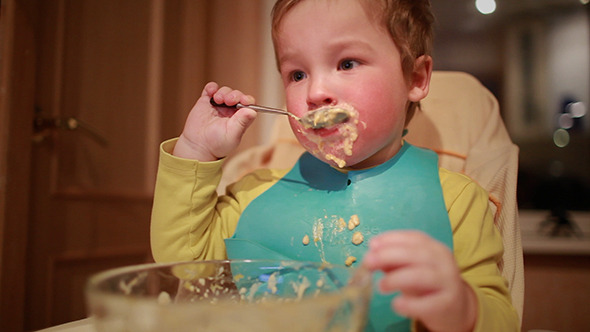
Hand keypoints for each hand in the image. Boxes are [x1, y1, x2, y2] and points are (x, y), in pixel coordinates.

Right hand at [173, 82, 256, 160]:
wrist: (198, 146)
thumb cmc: (217, 144)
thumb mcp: (232, 135)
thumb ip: (242, 123)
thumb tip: (252, 111)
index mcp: (240, 117)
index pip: (248, 103)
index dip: (247, 100)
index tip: (243, 101)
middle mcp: (231, 110)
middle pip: (237, 95)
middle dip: (234, 95)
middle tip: (229, 100)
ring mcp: (218, 105)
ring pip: (225, 91)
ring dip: (223, 92)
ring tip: (218, 100)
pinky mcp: (206, 102)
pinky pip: (210, 89)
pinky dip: (212, 88)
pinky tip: (211, 92)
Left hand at [362, 231, 476, 331]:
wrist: (455, 310)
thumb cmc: (428, 286)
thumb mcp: (411, 270)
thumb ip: (393, 262)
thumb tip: (372, 256)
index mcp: (435, 248)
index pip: (414, 238)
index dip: (392, 238)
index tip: (372, 244)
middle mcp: (444, 262)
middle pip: (416, 254)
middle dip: (388, 255)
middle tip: (368, 263)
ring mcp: (448, 282)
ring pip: (421, 276)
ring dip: (396, 278)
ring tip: (380, 286)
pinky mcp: (448, 304)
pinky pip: (428, 303)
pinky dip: (410, 304)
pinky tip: (396, 304)